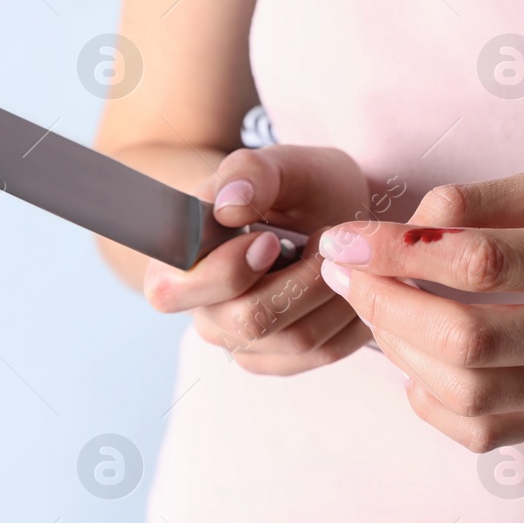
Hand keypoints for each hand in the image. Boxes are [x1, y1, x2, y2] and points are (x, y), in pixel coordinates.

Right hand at [144, 144, 374, 373]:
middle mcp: (201, 310)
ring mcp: (240, 341)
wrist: (327, 211)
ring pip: (296, 339)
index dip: (228, 270)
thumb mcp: (280, 163)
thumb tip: (227, 207)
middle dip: (304, 278)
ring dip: (335, 292)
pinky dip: (349, 315)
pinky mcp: (278, 359)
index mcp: (175, 263)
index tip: (271, 239)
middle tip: (325, 241)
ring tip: (341, 256)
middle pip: (249, 320)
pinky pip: (324, 351)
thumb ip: (251, 173)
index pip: (172, 292)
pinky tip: (350, 282)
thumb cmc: (294, 187)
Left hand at [316, 174, 523, 449]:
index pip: (481, 264)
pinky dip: (432, 403)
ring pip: (469, 393)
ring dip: (401, 353)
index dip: (398, 252)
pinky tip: (416, 365)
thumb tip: (405, 224)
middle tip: (349, 276)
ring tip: (380, 311)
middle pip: (468, 340)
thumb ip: (481, 201)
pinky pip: (485, 432)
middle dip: (387, 306)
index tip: (344, 238)